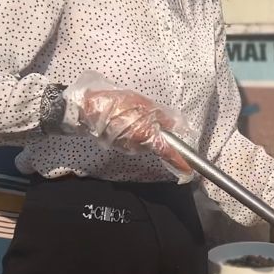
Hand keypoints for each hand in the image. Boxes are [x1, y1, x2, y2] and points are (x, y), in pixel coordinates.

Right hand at [64, 72, 192, 176]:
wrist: (85, 110)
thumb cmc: (113, 103)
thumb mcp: (140, 102)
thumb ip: (158, 115)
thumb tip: (172, 125)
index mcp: (145, 135)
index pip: (167, 150)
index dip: (179, 161)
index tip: (189, 171)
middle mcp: (137, 146)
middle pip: (155, 145)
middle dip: (161, 138)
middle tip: (162, 122)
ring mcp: (127, 147)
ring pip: (144, 143)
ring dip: (147, 133)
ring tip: (138, 115)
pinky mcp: (118, 145)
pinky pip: (134, 140)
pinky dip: (136, 133)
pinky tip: (128, 120)